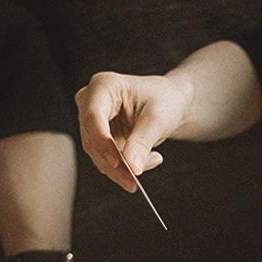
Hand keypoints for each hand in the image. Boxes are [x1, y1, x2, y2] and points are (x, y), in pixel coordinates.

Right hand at [75, 71, 190, 190]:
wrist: (170, 103)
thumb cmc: (164, 100)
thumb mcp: (157, 119)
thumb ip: (142, 142)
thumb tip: (132, 167)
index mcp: (104, 86)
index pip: (93, 116)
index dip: (103, 141)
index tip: (118, 162)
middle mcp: (92, 102)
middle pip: (92, 138)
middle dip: (115, 162)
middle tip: (137, 175)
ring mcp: (93, 121)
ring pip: (97, 154)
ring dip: (121, 168)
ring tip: (152, 161)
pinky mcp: (99, 138)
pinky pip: (104, 160)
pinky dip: (123, 168)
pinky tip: (145, 161)